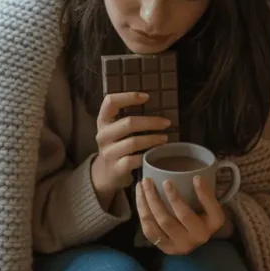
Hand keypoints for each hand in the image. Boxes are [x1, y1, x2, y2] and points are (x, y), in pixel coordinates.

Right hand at [91, 92, 171, 209]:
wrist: (105, 173)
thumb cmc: (117, 145)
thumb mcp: (116, 130)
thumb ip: (128, 118)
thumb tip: (158, 106)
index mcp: (103, 121)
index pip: (110, 102)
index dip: (128, 97)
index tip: (147, 97)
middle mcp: (103, 135)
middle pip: (128, 123)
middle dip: (151, 122)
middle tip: (166, 123)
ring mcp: (108, 152)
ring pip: (134, 142)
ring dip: (153, 139)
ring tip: (165, 138)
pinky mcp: (116, 168)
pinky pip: (135, 160)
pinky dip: (148, 155)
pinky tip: (156, 153)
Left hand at [135, 175, 228, 253]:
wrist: (201, 238)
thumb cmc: (207, 217)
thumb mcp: (212, 208)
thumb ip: (206, 195)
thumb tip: (196, 178)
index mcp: (204, 231)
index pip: (186, 215)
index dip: (175, 198)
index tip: (167, 180)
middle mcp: (189, 242)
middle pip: (166, 220)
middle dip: (154, 199)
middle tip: (148, 181)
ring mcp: (176, 247)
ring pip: (154, 225)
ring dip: (144, 204)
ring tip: (141, 186)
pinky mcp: (165, 248)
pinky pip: (148, 230)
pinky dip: (143, 213)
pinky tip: (140, 198)